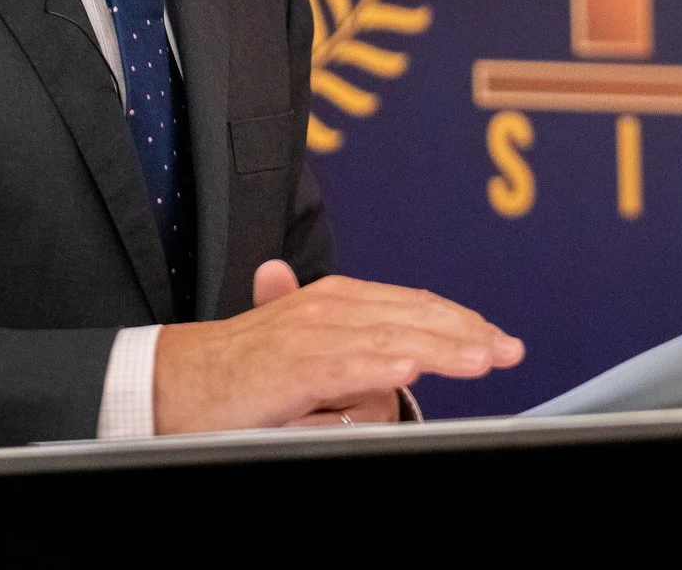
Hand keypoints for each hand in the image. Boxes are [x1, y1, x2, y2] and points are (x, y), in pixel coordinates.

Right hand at [153, 260, 520, 433]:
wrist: (173, 381)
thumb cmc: (239, 372)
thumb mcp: (306, 354)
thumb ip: (350, 351)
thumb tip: (397, 366)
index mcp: (336, 300)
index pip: (414, 305)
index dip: (460, 321)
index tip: (497, 341)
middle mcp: (329, 307)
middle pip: (414, 315)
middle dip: (467, 333)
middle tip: (508, 350)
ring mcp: (311, 335)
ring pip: (392, 336)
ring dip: (441, 347)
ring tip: (482, 359)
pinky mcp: (292, 366)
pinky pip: (345, 364)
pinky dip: (380, 364)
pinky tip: (412, 369)